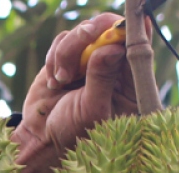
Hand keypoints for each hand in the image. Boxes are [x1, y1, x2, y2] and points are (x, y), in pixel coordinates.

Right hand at [11, 13, 138, 172]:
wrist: (41, 140)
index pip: (137, 49)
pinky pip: (64, 39)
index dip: (129, 32)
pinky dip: (55, 56)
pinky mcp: (69, 57)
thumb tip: (114, 47)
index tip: (118, 27)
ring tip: (61, 78)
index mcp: (130, 84)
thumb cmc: (73, 133)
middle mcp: (113, 68)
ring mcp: (90, 61)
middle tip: (84, 38)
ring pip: (85, 32)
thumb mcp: (91, 110)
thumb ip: (102, 78)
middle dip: (94, 36)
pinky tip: (54, 80)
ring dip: (68, 51)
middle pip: (111, 31)